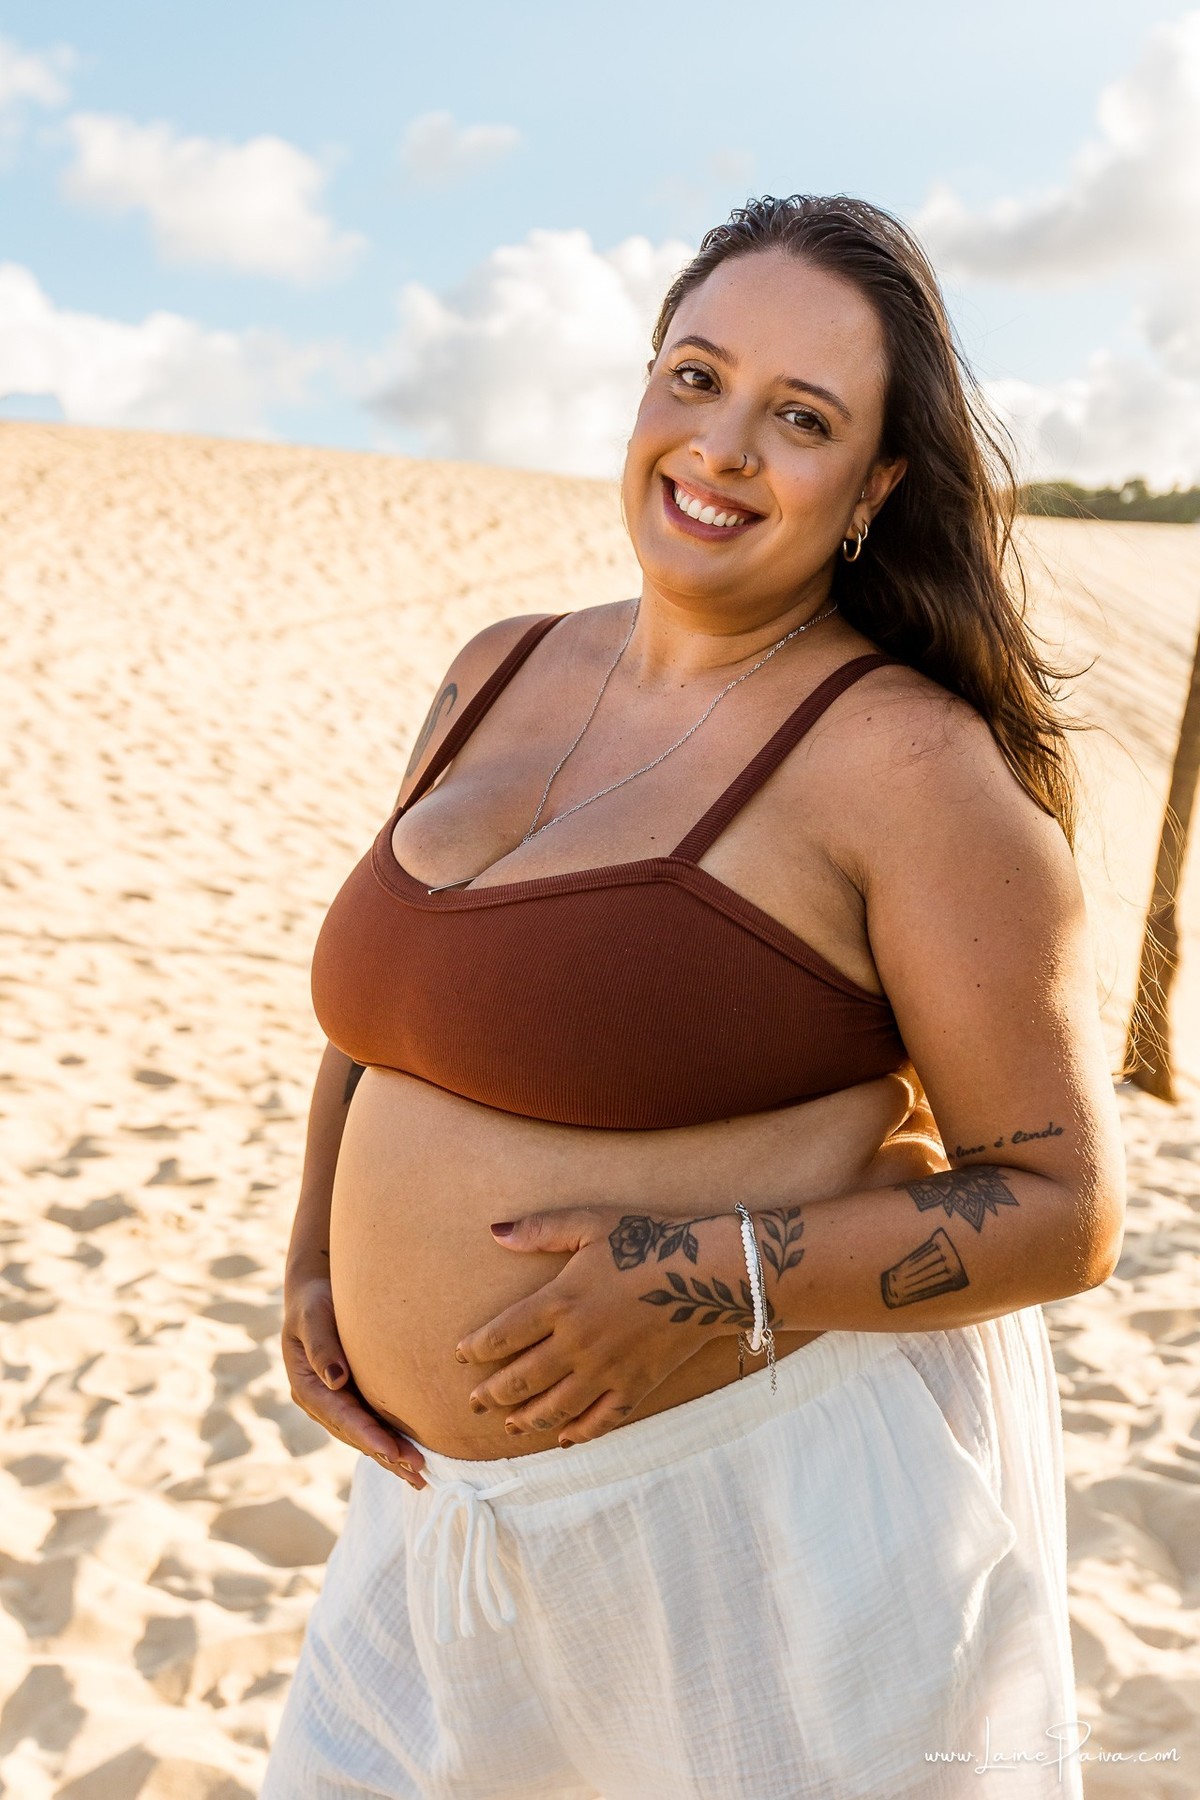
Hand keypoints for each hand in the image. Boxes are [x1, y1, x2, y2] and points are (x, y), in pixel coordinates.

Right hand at [283, 1267, 426, 1488]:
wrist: (315, 1292)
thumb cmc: (314, 1301)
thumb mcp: (312, 1316)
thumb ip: (322, 1345)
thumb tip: (336, 1380)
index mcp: (306, 1386)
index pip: (340, 1415)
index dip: (366, 1434)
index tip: (390, 1451)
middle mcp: (321, 1401)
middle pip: (355, 1434)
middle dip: (386, 1455)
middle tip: (418, 1472)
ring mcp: (335, 1403)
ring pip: (364, 1436)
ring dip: (391, 1457)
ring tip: (421, 1476)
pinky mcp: (351, 1398)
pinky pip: (372, 1424)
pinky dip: (391, 1441)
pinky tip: (412, 1456)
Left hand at [455, 1207, 741, 1446]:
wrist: (707, 1273)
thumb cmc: (647, 1240)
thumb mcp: (590, 1224)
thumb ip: (540, 1230)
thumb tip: (494, 1232)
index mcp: (560, 1303)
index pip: (502, 1335)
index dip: (475, 1349)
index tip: (460, 1356)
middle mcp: (576, 1344)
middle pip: (520, 1380)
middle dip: (491, 1394)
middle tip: (474, 1403)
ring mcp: (606, 1370)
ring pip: (554, 1407)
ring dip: (525, 1419)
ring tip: (508, 1425)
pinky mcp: (635, 1386)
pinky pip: (600, 1420)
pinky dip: (579, 1433)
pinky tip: (564, 1438)